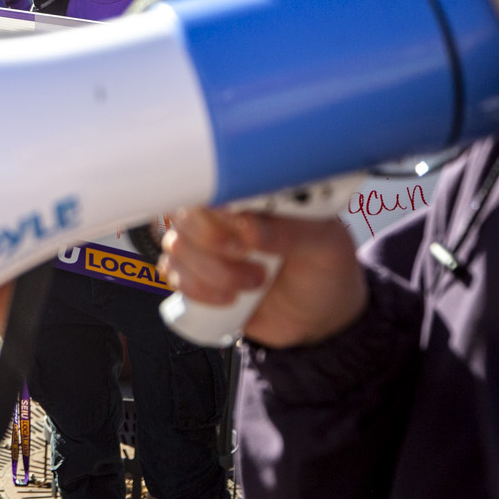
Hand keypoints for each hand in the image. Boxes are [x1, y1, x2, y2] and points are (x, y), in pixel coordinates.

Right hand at [160, 208, 365, 349]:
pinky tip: (228, 299)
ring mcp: (207, 243)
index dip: (217, 203)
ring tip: (252, 283)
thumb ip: (291, 233)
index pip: (215, 179)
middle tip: (249, 256)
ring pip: (176, 245)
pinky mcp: (196, 274)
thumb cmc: (326, 272)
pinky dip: (196, 289)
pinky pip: (172, 272)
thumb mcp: (325, 248)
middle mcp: (226, 213)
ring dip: (210, 271)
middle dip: (213, 242)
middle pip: (186, 212)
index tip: (241, 227)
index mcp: (257, 193)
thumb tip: (248, 226)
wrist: (320, 319)